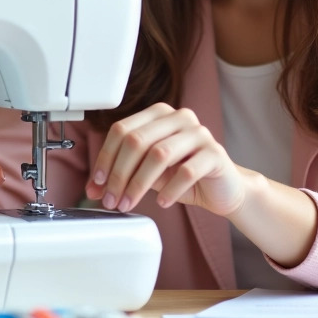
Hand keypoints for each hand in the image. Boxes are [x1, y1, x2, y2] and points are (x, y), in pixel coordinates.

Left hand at [84, 102, 247, 215]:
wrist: (223, 189)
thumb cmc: (184, 177)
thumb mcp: (148, 174)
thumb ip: (123, 175)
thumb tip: (94, 188)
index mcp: (159, 114)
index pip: (122, 129)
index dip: (106, 157)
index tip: (98, 182)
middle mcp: (179, 117)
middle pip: (137, 140)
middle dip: (119, 173)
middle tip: (111, 199)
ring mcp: (199, 133)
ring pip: (159, 154)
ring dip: (139, 183)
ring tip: (129, 202)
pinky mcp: (214, 153)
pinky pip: (186, 171)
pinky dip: (170, 190)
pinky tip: (163, 202)